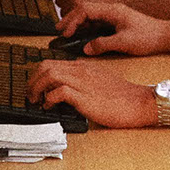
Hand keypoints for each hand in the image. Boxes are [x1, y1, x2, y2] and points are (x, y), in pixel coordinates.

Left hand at [30, 61, 157, 126]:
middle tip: (31, 95)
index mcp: (84, 67)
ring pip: (49, 75)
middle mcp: (81, 71)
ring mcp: (82, 82)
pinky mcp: (84, 97)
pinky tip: (49, 107)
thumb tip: (64, 92)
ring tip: (36, 101)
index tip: (35, 87)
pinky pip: (58, 92)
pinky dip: (49, 99)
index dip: (38, 75)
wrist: (139, 103)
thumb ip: (83, 83)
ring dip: (36, 88)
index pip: (53, 63)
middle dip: (32, 80)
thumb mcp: (99, 83)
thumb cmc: (122, 97)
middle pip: (46, 66)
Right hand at [57, 0, 169, 56]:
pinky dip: (87, 27)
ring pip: (90, 15)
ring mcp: (114, 15)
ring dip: (78, 23)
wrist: (166, 35)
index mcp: (113, 10)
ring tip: (67, 33)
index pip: (85, 9)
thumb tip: (85, 48)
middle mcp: (112, 10)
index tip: (65, 32)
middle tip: (58, 30)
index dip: (72, 20)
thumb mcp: (125, 43)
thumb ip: (103, 44)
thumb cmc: (149, 37)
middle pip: (85, 9)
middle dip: (70, 19)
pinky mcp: (116, 22)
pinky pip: (97, 21)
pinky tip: (82, 35)